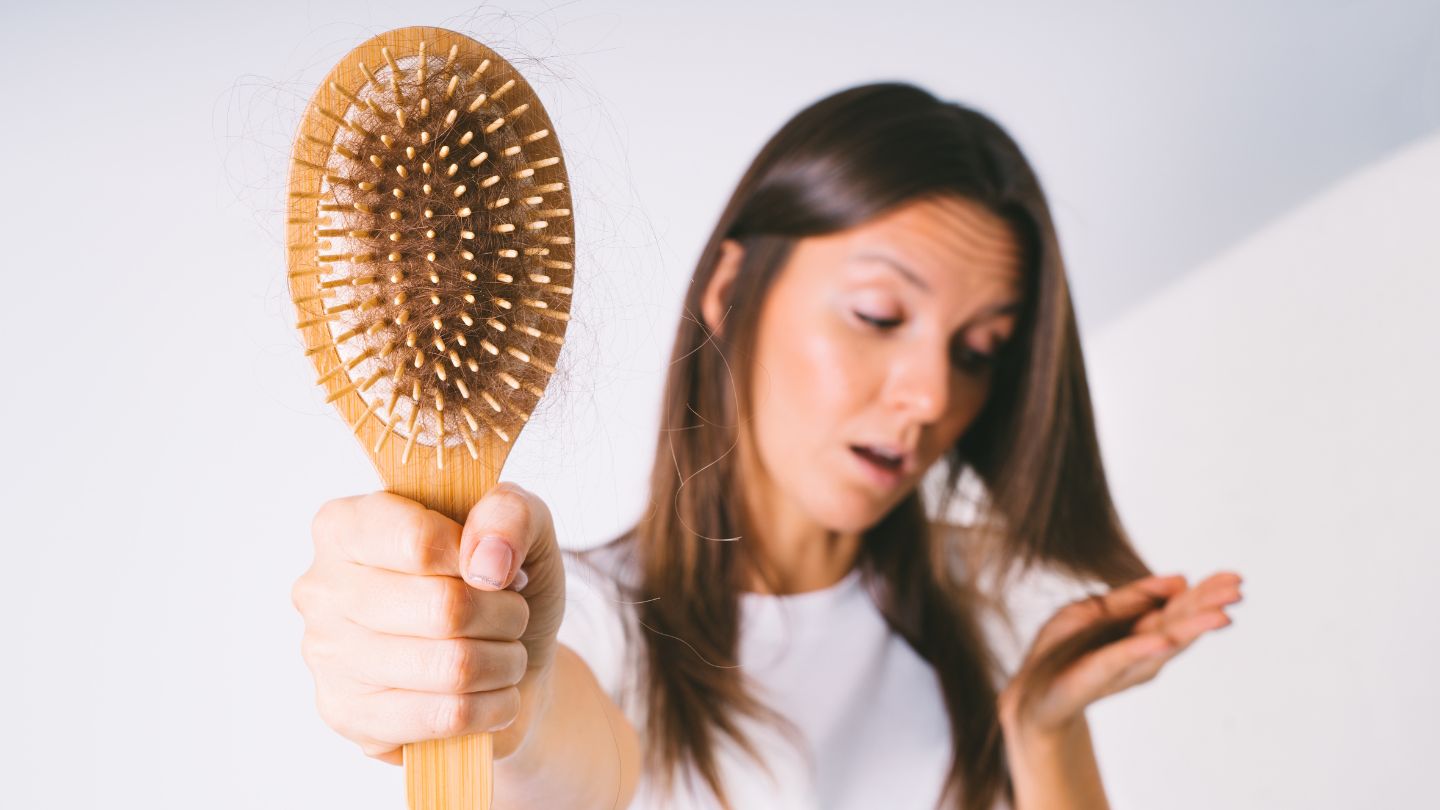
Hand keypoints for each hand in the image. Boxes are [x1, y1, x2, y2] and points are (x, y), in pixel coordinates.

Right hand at [290, 482, 566, 764]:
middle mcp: (322, 589)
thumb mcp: (523, 524)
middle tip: (512, 615)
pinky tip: (492, 692)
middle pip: (443, 608)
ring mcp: (328, 657)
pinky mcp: (348, 717)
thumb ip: (510, 513)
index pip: (417, 541)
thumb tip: (486, 560)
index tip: (496, 569)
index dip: (477, 558)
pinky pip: (448, 716)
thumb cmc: (502, 584)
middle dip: (505, 615)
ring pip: (452, 667)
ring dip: (505, 662)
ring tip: (505, 653)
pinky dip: (494, 705)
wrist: (510, 661)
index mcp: (347, 525)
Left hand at [998, 570, 1242, 738]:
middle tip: (1238, 590)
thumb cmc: (1063, 651)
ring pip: (1160, 642)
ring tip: (1221, 615)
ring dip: (1190, 628)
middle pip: (1178, 624)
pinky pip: (1118, 659)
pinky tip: (1163, 639)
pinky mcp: (1092, 678)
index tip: (1235, 578)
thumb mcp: (1092, 611)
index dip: (1205, 593)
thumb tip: (1180, 578)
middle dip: (1207, 606)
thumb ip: (1132, 597)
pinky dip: (1141, 649)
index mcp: (1139, 630)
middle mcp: (1139, 651)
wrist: (1031, 694)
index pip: (1178, 608)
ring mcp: (1120, 666)